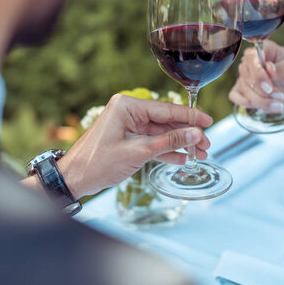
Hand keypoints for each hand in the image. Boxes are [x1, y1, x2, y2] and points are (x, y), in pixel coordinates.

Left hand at [56, 94, 212, 197]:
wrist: (75, 178)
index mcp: (127, 106)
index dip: (190, 116)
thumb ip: (168, 141)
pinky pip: (152, 142)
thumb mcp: (138, 152)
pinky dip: (166, 151)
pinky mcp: (128, 138)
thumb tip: (194, 134)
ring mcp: (128, 125)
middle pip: (166, 121)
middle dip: (187, 134)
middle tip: (206, 145)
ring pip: (161, 133)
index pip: (166, 109)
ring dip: (179, 144)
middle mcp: (128, 111)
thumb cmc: (98, 163)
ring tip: (200, 154)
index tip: (209, 120)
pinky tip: (182, 159)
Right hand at [229, 41, 283, 111]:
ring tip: (279, 103)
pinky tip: (261, 106)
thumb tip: (269, 68)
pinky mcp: (242, 89)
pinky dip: (247, 103)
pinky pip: (234, 96)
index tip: (270, 87)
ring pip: (244, 88)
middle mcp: (251, 61)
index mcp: (263, 49)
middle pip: (246, 74)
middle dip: (262, 90)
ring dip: (261, 99)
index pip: (251, 58)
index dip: (258, 74)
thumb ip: (283, 67)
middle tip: (280, 95)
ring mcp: (245, 75)